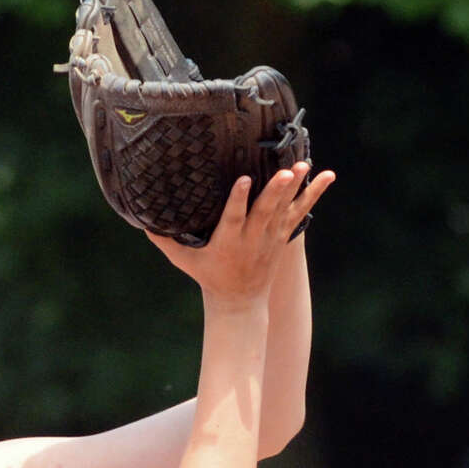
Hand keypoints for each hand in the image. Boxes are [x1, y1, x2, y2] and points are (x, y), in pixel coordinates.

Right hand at [146, 164, 334, 300]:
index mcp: (228, 242)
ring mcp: (271, 237)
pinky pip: (301, 211)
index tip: (243, 181)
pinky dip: (314, 194)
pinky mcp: (283, 235)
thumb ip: (165, 241)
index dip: (239, 199)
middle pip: (265, 211)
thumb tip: (141, 222)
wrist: (241, 302)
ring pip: (285, 208)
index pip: (234, 217)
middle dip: (275, 192)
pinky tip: (328, 176)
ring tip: (305, 165)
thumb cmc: (209, 276)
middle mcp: (252, 238)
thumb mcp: (184, 262)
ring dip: (297, 187)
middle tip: (286, 172)